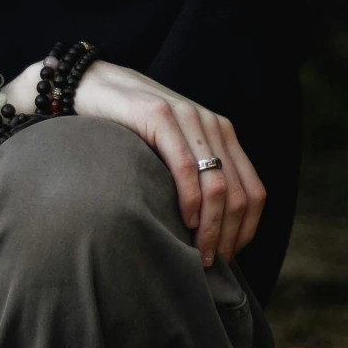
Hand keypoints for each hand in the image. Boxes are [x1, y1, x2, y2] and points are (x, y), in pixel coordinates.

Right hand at [65, 59, 265, 266]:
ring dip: (211, 225)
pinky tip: (184, 220)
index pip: (254, 190)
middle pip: (237, 192)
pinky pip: (185, 165)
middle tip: (211, 263)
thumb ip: (195, 174)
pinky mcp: (159, 116)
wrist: (94, 85)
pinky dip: (190, 198)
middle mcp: (212, 125)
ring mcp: (187, 118)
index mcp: (222, 134)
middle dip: (228, 235)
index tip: (230, 257)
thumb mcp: (173, 149)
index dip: (246, 229)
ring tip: (199, 252)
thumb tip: (210, 229)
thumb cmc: (130, 128)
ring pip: (216, 183)